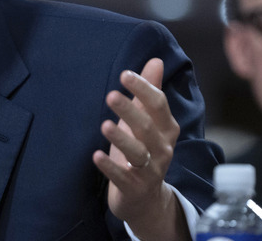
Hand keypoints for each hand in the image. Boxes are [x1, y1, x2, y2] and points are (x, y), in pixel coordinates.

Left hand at [92, 58, 187, 239]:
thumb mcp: (147, 121)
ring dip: (122, 139)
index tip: (125, 74)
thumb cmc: (143, 150)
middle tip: (111, 95)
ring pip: (138, 153)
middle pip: (148, 127)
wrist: (146, 199)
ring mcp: (149, 170)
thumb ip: (149, 92)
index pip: (159, 105)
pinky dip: (110, 167)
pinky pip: (122, 177)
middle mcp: (162, 149)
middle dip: (130, 111)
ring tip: (105, 125)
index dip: (144, 89)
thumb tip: (156, 60)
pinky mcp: (134, 188)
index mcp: (166, 129)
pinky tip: (95, 156)